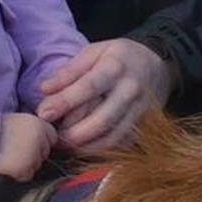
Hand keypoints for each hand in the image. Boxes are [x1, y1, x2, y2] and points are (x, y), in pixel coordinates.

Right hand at [0, 112, 54, 179]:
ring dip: (26, 164)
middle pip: (45, 153)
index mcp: (40, 124)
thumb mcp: (18, 121)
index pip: (52, 138)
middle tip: (15, 149)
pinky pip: (26, 176)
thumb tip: (42, 142)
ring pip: (37, 166)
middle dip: (33, 154)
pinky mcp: (24, 168)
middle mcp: (40, 139)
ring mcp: (34, 155)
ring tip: (10, 156)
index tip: (26, 142)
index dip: (40, 142)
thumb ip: (32, 129)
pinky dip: (18, 174)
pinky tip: (8, 165)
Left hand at [36, 39, 175, 150]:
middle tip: (53, 137)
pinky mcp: (144, 125)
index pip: (88, 87)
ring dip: (86, 146)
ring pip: (113, 136)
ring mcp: (140, 110)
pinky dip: (101, 149)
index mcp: (116, 67)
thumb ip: (69, 71)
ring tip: (66, 145)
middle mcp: (130, 90)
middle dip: (74, 133)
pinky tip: (84, 148)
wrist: (157, 64)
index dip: (64, 102)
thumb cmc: (119, 57)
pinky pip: (122, 143)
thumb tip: (44, 89)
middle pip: (102, 119)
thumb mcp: (94, 52)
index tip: (43, 113)